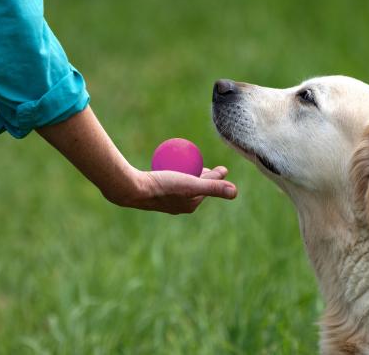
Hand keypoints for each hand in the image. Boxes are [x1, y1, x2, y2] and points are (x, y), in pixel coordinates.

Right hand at [37, 106, 236, 214]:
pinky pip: (170, 181)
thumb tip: (235, 192)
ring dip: (191, 175)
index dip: (218, 177)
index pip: (208, 187)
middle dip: (205, 177)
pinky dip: (176, 173)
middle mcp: (179, 206)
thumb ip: (214, 187)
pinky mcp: (155, 194)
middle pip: (196, 187)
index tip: (223, 168)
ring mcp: (166, 201)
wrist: (132, 189)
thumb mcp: (192, 184)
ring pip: (183, 185)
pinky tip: (171, 162)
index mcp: (190, 205)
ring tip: (191, 162)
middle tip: (208, 164)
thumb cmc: (164, 185)